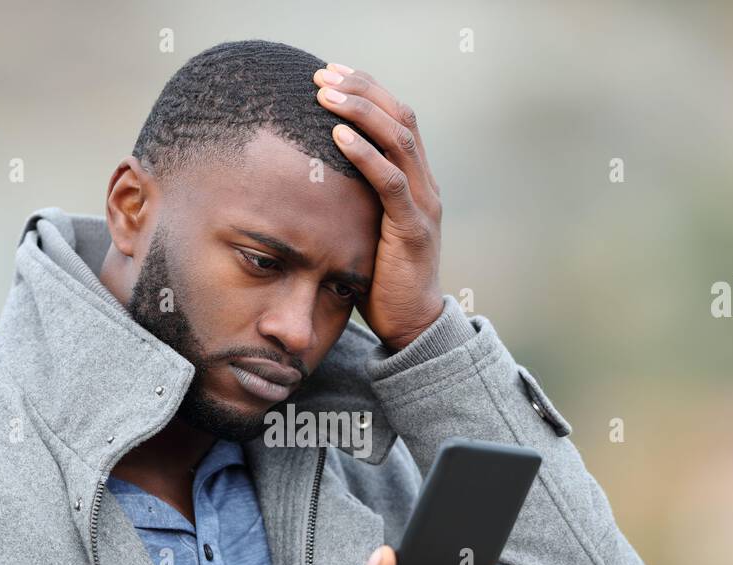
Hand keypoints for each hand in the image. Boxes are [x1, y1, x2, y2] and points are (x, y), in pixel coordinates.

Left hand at [313, 63, 445, 351]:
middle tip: (323, 74)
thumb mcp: (364, 228)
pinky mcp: (413, 230)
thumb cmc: (381, 278)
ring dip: (361, 112)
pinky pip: (391, 183)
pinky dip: (365, 156)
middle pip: (400, 117)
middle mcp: (425, 185)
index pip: (397, 118)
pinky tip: (337, 137)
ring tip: (325, 94)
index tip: (331, 73)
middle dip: (361, 90)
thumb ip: (352, 199)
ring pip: (399, 140)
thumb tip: (307, 177)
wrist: (411, 324)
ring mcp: (423, 205)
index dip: (367, 90)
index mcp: (416, 180)